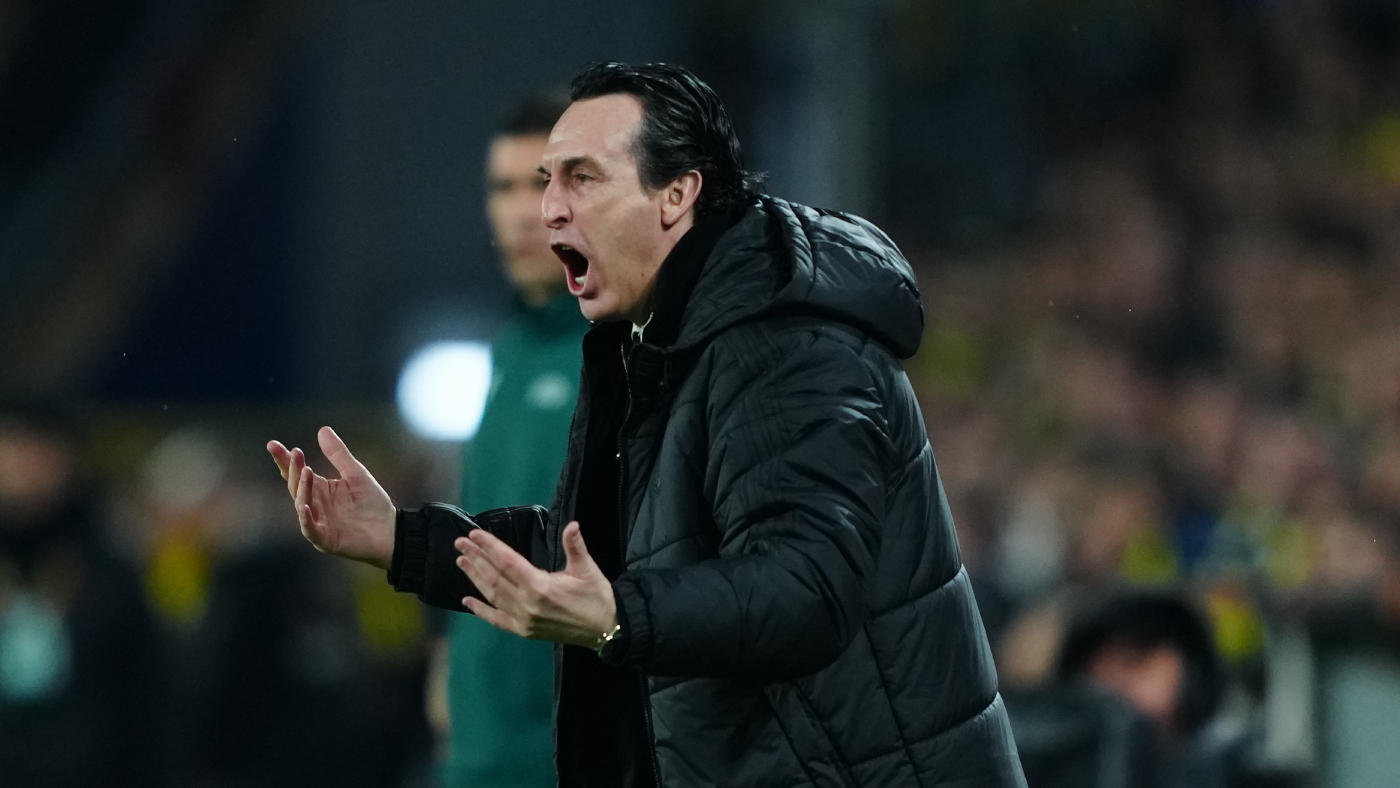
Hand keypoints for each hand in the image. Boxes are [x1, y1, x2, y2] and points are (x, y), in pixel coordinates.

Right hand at [266, 426, 395, 569]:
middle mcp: (315, 505)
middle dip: (294, 469)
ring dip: (302, 488)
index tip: (272, 444)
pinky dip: (306, 519)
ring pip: (302, 504)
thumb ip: (338, 454)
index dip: (284, 460)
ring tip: (306, 471)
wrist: (390, 530)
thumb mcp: (356, 474)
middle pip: (296, 485)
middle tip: (296, 453)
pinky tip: (304, 507)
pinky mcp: (325, 539)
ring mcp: (318, 522)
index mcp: (320, 489)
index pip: (297, 472)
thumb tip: (322, 430)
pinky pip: (311, 530)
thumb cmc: (372, 503)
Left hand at [455, 521, 616, 647]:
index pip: (508, 562)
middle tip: (460, 543)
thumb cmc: (596, 597)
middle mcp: (527, 605)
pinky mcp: (524, 631)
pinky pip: (497, 620)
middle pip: (495, 577)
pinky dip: (481, 611)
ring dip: (475, 578)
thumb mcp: (587, 569)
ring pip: (493, 596)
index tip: (475, 535)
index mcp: (541, 587)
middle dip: (476, 558)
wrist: (605, 629)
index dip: (490, 547)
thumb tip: (572, 525)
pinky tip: (466, 601)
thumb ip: (575, 546)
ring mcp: (523, 620)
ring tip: (462, 562)